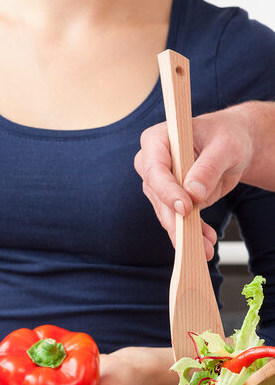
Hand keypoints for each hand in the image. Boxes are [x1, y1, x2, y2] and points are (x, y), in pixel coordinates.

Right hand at [134, 105, 253, 257]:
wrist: (232, 146)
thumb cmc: (227, 136)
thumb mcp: (226, 146)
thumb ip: (209, 167)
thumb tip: (193, 193)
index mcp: (157, 140)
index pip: (154, 168)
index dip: (167, 190)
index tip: (185, 208)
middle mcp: (152, 163)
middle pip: (157, 196)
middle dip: (175, 221)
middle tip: (191, 240)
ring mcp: (161, 184)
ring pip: (167, 214)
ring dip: (185, 233)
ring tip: (204, 248)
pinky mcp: (172, 200)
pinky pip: (178, 220)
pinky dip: (193, 232)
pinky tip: (206, 241)